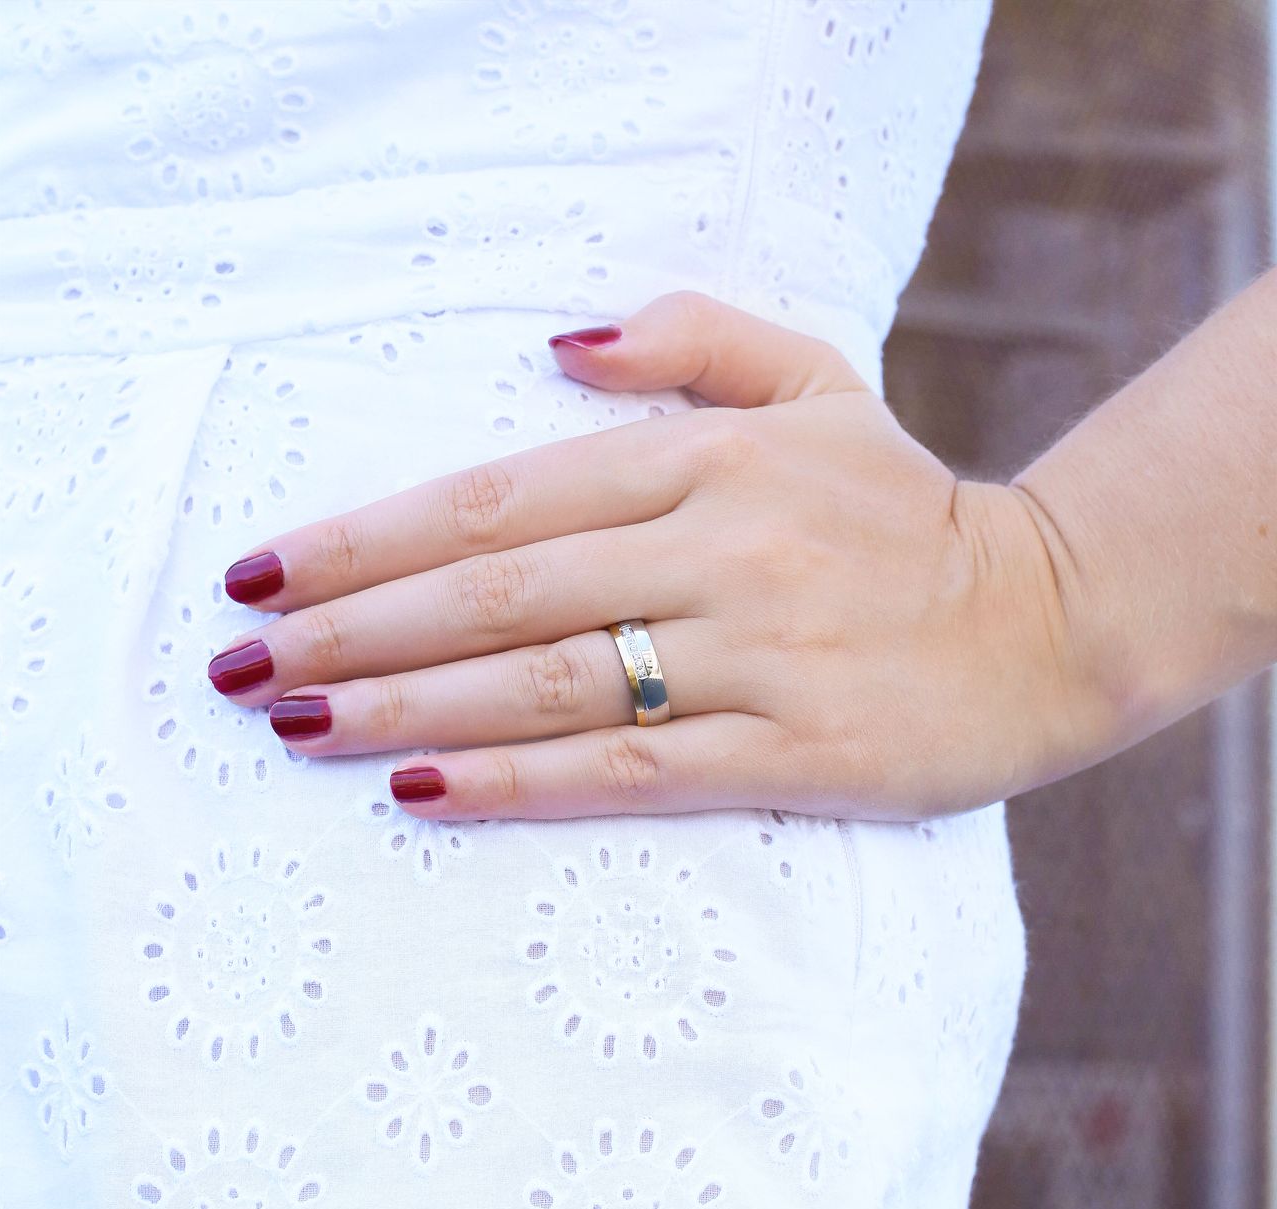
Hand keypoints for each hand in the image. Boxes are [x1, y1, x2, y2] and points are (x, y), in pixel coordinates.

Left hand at [207, 291, 1085, 820]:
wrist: (1049, 619)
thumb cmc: (907, 508)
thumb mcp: (817, 382)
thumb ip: (692, 337)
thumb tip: (558, 341)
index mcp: (711, 458)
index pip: (502, 497)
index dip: (373, 537)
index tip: (270, 575)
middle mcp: (722, 549)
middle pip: (501, 593)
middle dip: (355, 627)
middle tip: (243, 664)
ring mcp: (758, 655)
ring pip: (548, 683)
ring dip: (408, 703)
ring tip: (298, 725)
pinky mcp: (794, 752)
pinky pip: (630, 768)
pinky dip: (519, 781)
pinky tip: (424, 788)